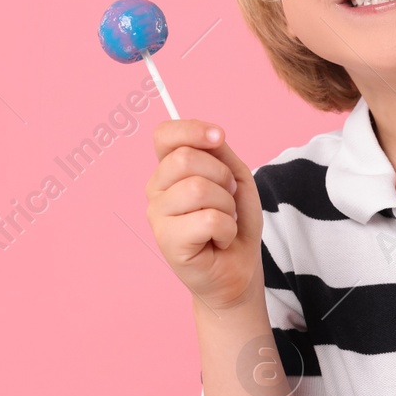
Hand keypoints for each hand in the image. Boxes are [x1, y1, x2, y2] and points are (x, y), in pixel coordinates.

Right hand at [146, 120, 263, 308]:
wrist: (239, 266)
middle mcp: (156, 189)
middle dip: (222, 176)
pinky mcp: (166, 241)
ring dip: (226, 206)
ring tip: (223, 222)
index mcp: (169, 170)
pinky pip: (208, 219)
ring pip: (199, 189)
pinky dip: (226, 229)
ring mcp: (157, 215)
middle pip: (186, 158)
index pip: (165, 135)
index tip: (219, 137)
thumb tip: (213, 134)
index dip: (192, 129)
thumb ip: (219, 152)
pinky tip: (218, 239)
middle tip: (227, 199)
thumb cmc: (234, 221)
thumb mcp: (235, 177)